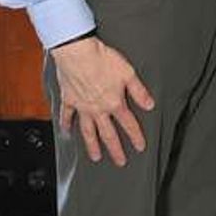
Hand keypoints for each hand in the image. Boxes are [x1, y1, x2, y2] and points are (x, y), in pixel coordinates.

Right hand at [50, 36, 152, 166]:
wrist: (78, 52)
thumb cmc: (103, 59)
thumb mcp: (128, 73)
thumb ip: (139, 91)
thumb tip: (149, 105)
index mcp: (114, 103)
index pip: (129, 124)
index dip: (135, 137)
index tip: (140, 148)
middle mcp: (98, 109)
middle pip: (108, 133)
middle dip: (115, 149)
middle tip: (120, 162)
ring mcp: (82, 106)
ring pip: (87, 131)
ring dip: (92, 145)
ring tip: (96, 157)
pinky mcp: (68, 99)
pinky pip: (66, 116)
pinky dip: (66, 125)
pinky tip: (66, 133)